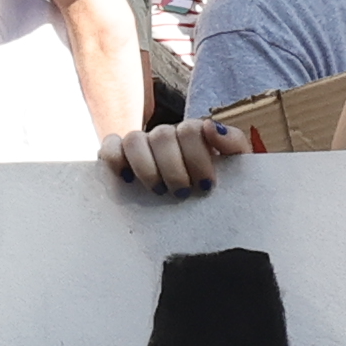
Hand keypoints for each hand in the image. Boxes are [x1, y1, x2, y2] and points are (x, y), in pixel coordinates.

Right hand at [104, 119, 255, 197]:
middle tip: (182, 194)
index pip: (191, 129)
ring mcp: (141, 145)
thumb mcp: (235, 168)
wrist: (199, 219)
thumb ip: (234, 144)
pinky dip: (115, 159)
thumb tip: (211, 126)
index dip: (197, 157)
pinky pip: (109, 147)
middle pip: (163, 135)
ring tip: (158, 191)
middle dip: (174, 168)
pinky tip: (128, 180)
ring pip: (134, 139)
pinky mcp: (118, 157)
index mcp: (193, 135)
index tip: (206, 186)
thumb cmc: (216, 191)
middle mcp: (166, 136)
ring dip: (146, 167)